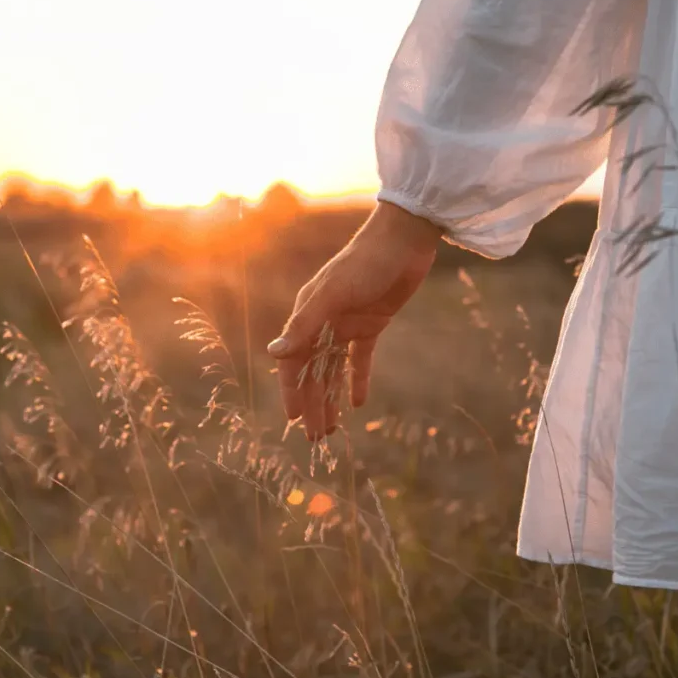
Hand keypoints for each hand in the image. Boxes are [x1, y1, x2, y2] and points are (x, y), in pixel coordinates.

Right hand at [267, 201, 440, 439]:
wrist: (404, 240)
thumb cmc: (364, 262)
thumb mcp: (332, 295)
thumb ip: (303, 326)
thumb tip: (273, 354)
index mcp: (308, 314)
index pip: (294, 361)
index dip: (292, 391)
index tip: (294, 420)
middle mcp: (323, 322)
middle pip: (314, 371)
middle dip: (313, 404)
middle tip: (316, 438)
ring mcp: (347, 324)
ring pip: (334, 369)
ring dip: (331, 397)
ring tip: (332, 428)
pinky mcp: (373, 324)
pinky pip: (361, 358)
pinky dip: (358, 379)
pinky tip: (358, 403)